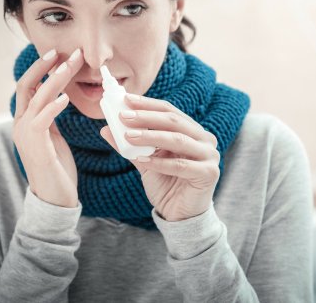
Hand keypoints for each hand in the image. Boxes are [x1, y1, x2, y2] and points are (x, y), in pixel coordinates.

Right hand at [12, 48, 83, 207]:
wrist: (53, 198)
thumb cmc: (56, 166)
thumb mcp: (52, 136)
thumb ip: (49, 116)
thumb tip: (54, 96)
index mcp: (24, 120)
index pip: (29, 86)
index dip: (41, 68)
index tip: (58, 53)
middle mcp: (20, 124)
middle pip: (28, 86)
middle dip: (45, 67)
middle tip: (65, 52)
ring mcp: (25, 135)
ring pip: (36, 99)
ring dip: (54, 81)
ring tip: (69, 66)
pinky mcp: (36, 147)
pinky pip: (41, 121)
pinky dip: (52, 107)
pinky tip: (65, 98)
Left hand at [99, 94, 220, 221]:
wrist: (180, 215)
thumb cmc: (166, 184)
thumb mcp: (145, 161)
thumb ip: (130, 145)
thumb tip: (106, 128)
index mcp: (192, 130)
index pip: (169, 111)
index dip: (147, 104)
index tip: (126, 99)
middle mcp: (205, 139)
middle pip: (174, 121)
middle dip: (147, 117)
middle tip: (124, 116)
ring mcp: (209, 155)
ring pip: (177, 140)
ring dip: (151, 136)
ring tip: (128, 136)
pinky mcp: (209, 173)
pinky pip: (180, 165)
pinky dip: (159, 162)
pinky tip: (142, 160)